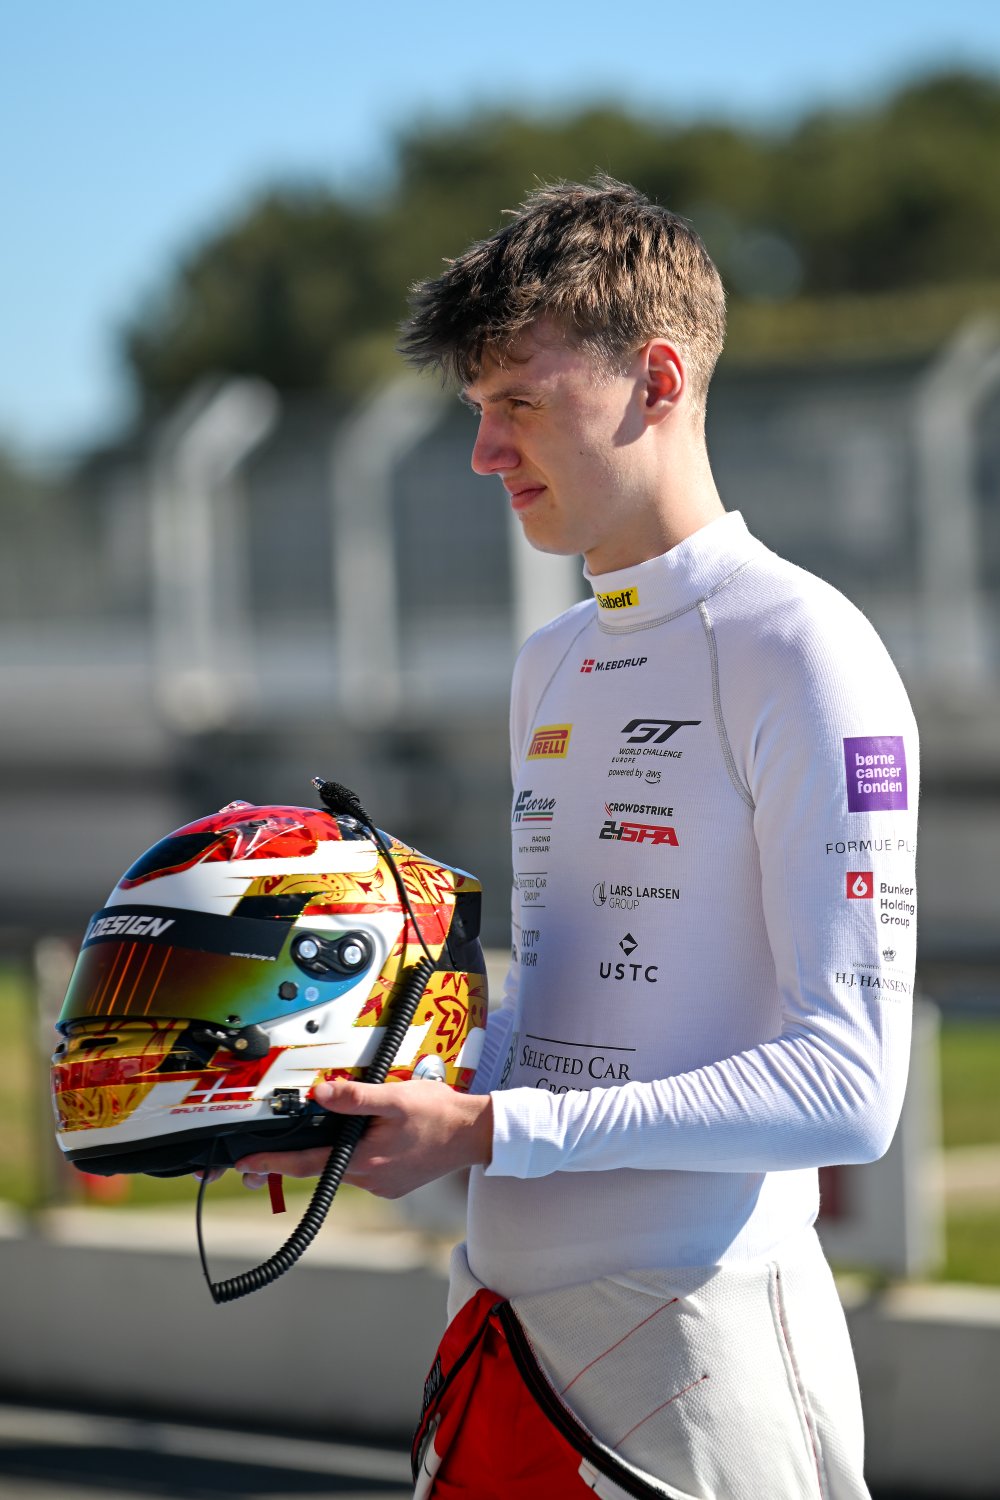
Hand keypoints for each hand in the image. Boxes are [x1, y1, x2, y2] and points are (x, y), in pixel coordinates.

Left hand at [234, 1079, 493, 1198]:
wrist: (475, 1135)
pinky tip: (375, 1135)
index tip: (247, 1165)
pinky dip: (359, 1152)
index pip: (307, 1164)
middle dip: (306, 1150)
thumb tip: (320, 1094)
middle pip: (324, 1164)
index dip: (273, 1163)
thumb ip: (355, 1096)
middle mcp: (370, 1179)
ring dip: (340, 1147)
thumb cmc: (439, 1115)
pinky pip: (364, 1168)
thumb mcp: (395, 1097)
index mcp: (364, 1161)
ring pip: (345, 1164)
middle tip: (286, 1140)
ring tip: (358, 1123)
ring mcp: (383, 1184)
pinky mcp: (394, 1183)